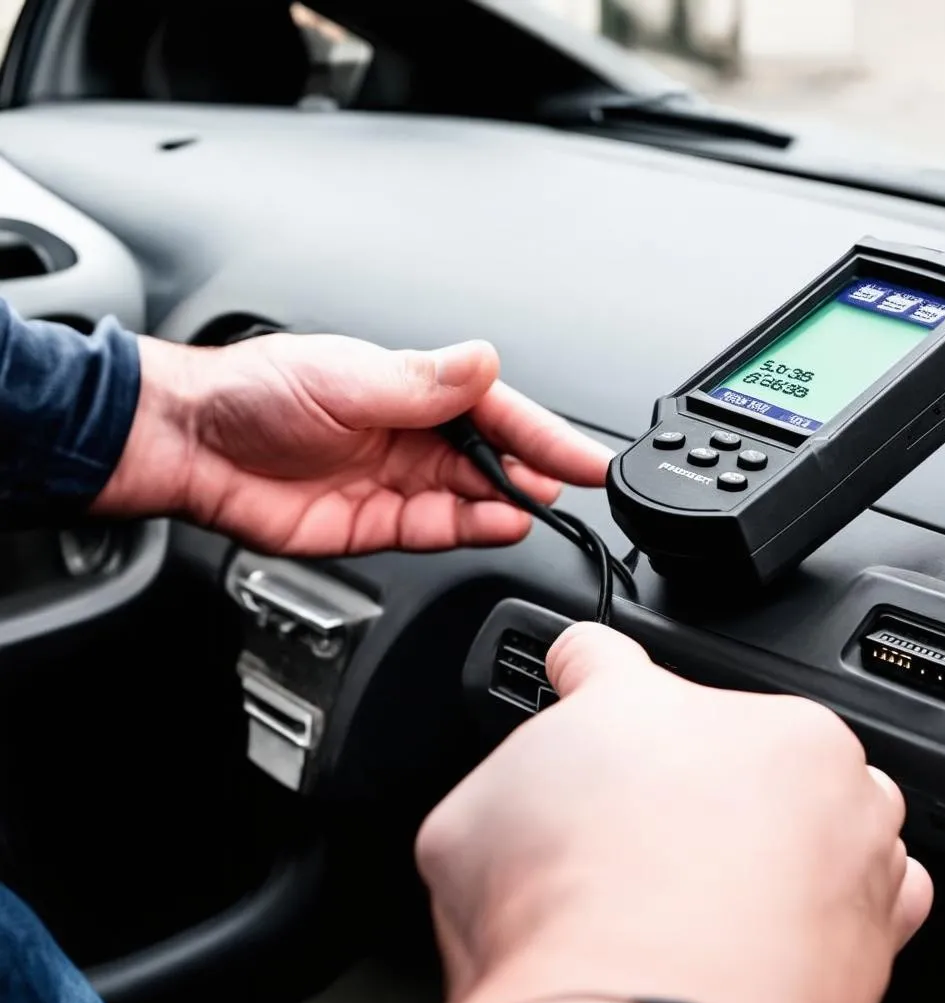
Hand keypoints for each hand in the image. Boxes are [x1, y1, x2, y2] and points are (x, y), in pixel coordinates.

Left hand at [93, 334, 612, 554]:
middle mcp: (410, 432)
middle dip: (534, 468)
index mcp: (410, 386)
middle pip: (492, 455)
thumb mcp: (346, 377)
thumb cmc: (254, 394)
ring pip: (470, 496)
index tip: (584, 453)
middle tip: (569, 480)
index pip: (494, 408)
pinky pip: (435, 528)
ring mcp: (396, 479)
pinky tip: (497, 525)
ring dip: (506, 502)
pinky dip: (469, 529)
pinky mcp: (377, 523)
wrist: (192, 448)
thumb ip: (422, 383)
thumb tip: (483, 363)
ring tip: (537, 504)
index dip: (543, 432)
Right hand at [416, 624, 932, 1002]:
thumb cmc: (554, 927)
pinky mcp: (883, 897)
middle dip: (677, 770)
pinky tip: (783, 916)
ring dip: (767, 819)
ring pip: (797, 785)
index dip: (581, 670)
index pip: (600, 656)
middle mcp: (741, 734)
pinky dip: (832, 882)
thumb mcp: (464, 827)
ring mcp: (826, 809)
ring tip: (714, 887)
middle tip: (637, 840)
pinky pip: (870, 865)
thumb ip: (506, 782)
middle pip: (706, 727)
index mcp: (632, 702)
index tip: (580, 674)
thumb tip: (524, 797)